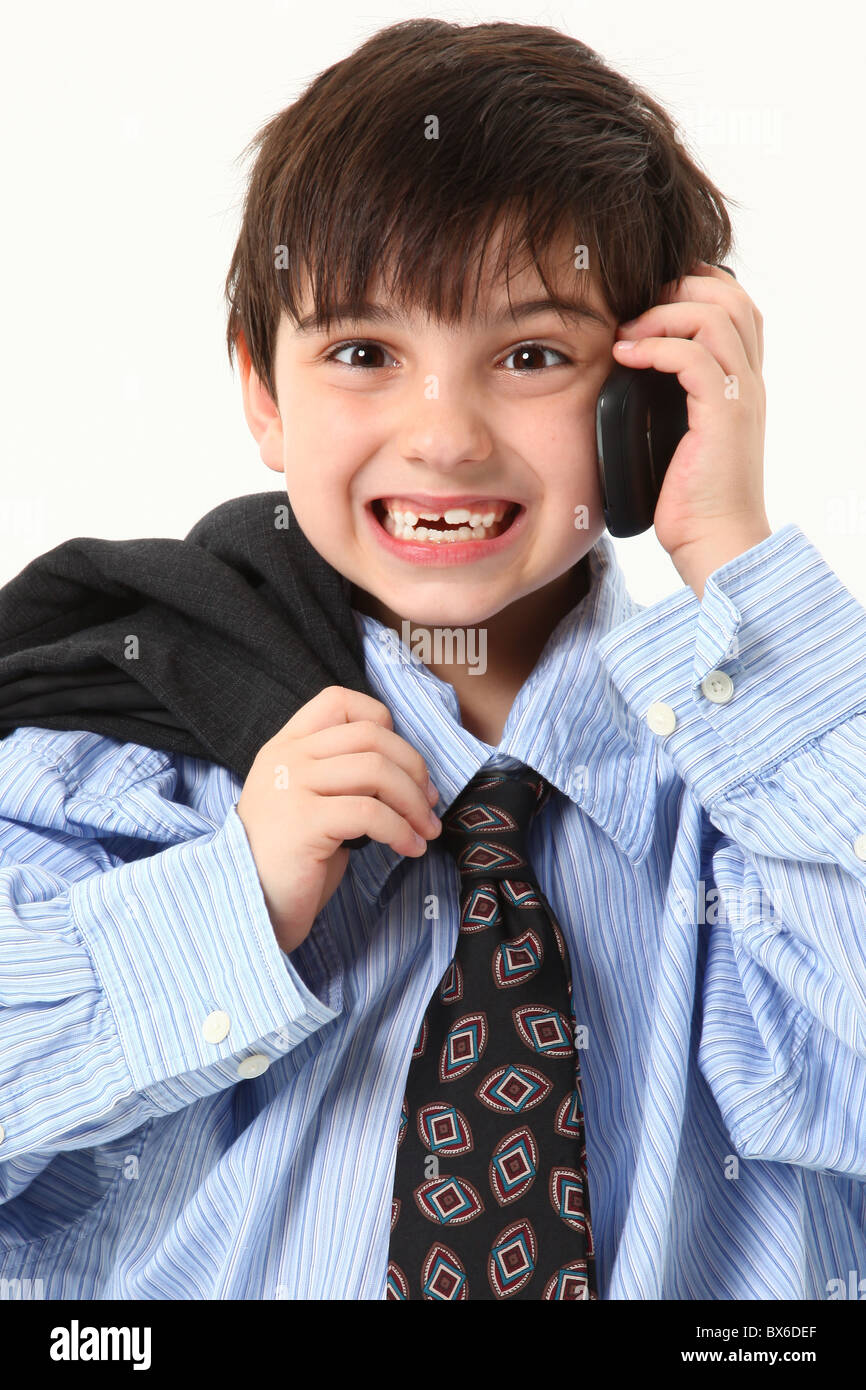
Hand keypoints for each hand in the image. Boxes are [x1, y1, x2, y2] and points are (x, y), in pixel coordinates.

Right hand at [235, 686, 440, 952]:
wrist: (254, 908)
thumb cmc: (292, 860)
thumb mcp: (309, 802)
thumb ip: (340, 775)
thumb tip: (407, 771)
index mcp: (286, 747)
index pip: (339, 701)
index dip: (382, 722)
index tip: (401, 763)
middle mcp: (285, 758)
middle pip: (371, 736)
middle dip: (413, 768)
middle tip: (429, 803)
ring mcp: (291, 787)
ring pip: (376, 771)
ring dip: (414, 802)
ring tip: (426, 830)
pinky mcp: (303, 822)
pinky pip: (370, 814)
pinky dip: (401, 830)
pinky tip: (409, 849)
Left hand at [612, 261, 771, 599]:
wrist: (714, 544)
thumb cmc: (690, 502)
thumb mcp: (676, 438)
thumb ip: (667, 401)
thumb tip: (625, 374)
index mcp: (742, 383)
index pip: (736, 306)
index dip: (696, 287)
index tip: (648, 301)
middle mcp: (749, 382)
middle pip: (731, 297)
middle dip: (678, 288)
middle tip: (633, 310)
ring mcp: (741, 396)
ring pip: (715, 315)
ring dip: (662, 313)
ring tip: (625, 334)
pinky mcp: (723, 415)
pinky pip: (693, 356)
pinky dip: (654, 347)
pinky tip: (624, 357)